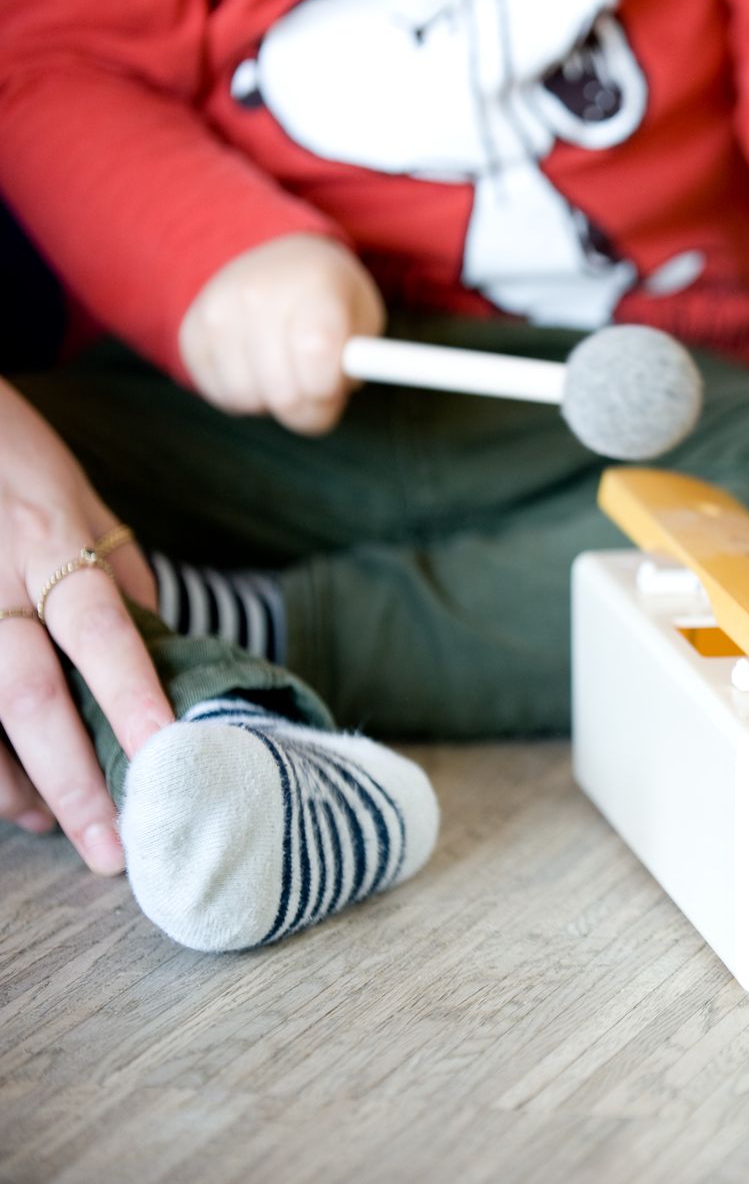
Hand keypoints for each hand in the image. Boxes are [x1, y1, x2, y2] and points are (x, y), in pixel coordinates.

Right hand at [0, 381, 171, 873]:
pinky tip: (4, 797)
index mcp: (51, 541)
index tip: (168, 752)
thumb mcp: (84, 503)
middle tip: (112, 848)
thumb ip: (120, 579)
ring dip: (12, 783)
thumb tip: (165, 653)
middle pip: (27, 692)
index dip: (132, 693)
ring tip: (54, 829)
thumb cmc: (17, 462)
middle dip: (71, 777)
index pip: (101, 627)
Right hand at [178, 233, 385, 434]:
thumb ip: (361, 361)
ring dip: (272, 404)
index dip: (327, 391)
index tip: (333, 393)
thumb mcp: (364, 319)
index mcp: (314, 285)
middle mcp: (258, 294)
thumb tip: (330, 395)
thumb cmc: (330, 301)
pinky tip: (257, 372)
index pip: (316, 353)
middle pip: (282, 390)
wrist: (278, 262)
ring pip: (247, 399)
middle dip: (307, 411)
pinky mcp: (191, 334)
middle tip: (316, 398)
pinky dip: (243, 399)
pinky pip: (220, 395)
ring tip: (286, 375)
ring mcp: (217, 312)